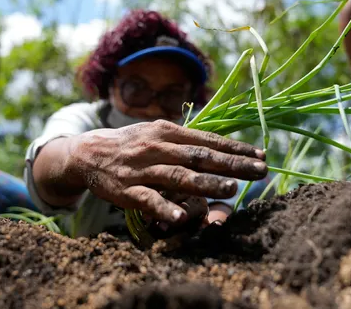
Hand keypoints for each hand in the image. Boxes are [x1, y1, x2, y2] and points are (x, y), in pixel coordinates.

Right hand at [68, 120, 266, 225]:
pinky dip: (164, 209)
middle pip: (200, 157)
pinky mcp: (126, 190)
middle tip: (261, 171)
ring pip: (178, 176)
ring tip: (231, 189)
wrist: (88, 152)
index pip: (209, 140)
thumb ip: (187, 141)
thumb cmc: (133, 143)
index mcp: (169, 132)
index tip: (261, 155)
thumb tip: (223, 146)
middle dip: (232, 165)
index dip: (236, 149)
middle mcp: (158, 147)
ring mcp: (142, 169)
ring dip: (206, 183)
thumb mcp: (159, 133)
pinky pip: (148, 200)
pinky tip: (181, 218)